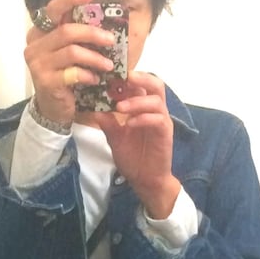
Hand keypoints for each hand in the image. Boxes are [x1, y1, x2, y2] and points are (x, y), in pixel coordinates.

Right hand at [24, 0, 117, 128]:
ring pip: (72, 52)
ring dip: (95, 57)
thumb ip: (76, 37)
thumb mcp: (68, 53)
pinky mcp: (46, 82)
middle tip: (111, 40)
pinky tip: (95, 79)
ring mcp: (38, 64)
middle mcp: (34, 45)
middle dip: (93, 33)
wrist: (52, 109)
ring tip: (108, 65)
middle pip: (67, 31)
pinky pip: (73, 73)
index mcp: (39, 33)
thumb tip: (103, 21)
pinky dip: (88, 75)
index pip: (52, 9)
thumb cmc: (63, 77)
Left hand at [95, 72, 180, 219]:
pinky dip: (143, 118)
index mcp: (143, 108)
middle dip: (139, 78)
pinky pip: (158, 119)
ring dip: (137, 101)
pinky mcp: (165, 133)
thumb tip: (94, 105)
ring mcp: (162, 121)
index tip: (109, 78)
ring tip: (119, 107)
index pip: (139, 85)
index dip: (125, 79)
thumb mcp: (114, 137)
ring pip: (156, 100)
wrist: (145, 180)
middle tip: (121, 79)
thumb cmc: (133, 158)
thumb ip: (107, 121)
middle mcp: (155, 111)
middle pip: (155, 84)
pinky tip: (129, 124)